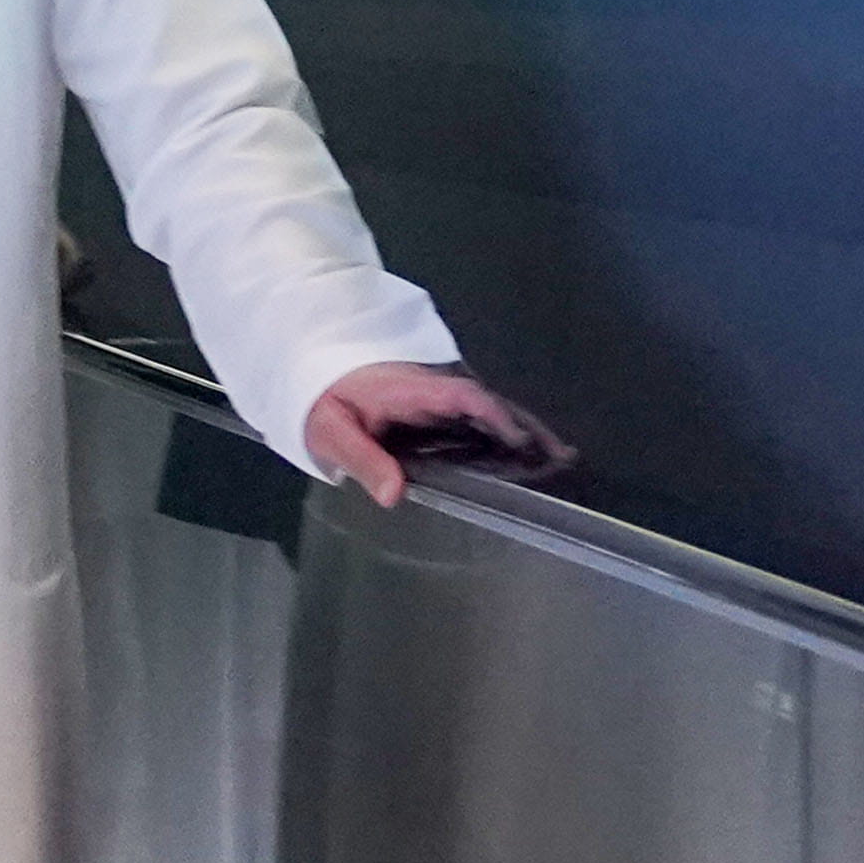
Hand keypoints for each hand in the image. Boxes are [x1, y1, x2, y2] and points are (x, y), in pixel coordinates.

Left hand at [303, 362, 571, 508]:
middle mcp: (428, 388)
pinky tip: (514, 454)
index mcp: (408, 390)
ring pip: (482, 409)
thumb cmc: (315, 399)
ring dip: (517, 428)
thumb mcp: (330, 432)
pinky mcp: (426, 403)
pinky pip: (469, 414)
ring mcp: (430, 395)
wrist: (302, 368)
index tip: (522, 440)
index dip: (496, 415)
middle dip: (525, 426)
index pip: (462, 396)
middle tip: (561, 454)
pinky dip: (497, 430)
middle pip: (486, 403)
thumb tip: (395, 494)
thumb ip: (363, 459)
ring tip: (552, 457)